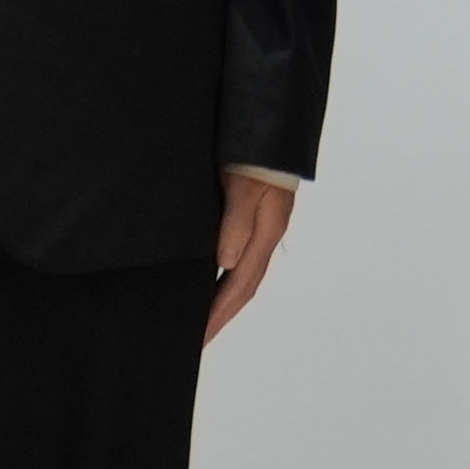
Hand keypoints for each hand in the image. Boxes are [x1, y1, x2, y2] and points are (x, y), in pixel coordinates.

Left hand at [208, 171, 295, 343]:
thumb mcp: (243, 185)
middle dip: (221, 316)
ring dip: (225, 301)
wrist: (271, 127)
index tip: (200, 337)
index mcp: (266, 232)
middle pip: (245, 287)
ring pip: (244, 275)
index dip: (219, 313)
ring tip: (206, 321)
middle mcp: (266, 235)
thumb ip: (236, 222)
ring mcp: (263, 227)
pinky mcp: (255, 217)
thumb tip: (226, 262)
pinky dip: (227, 278)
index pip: (241, 284)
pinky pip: (241, 258)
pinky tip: (214, 281)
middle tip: (198, 341)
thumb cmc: (257, 154)